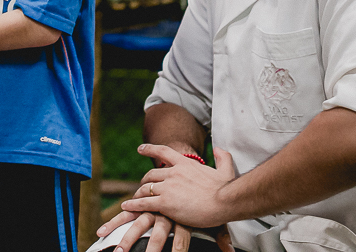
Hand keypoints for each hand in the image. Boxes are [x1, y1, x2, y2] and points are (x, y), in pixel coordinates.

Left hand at [121, 145, 238, 230]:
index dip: (150, 149)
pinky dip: (134, 204)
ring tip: (134, 199)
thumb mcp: (226, 169)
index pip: (163, 152)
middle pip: (151, 174)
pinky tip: (127, 207)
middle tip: (142, 186)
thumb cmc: (227, 188)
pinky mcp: (166, 203)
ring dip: (139, 193)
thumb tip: (218, 149)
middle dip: (145, 180)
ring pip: (146, 188)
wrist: (226, 201)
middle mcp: (174, 173)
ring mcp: (168, 187)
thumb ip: (222, 157)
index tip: (140, 149)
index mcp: (185, 164)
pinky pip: (144, 203)